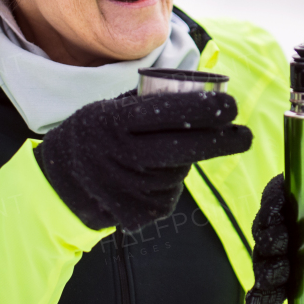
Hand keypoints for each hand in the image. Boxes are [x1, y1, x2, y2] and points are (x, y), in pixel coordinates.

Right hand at [35, 91, 252, 230]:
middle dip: (222, 141)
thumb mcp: (109, 109)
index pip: (169, 113)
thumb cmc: (92, 136)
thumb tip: (203, 88)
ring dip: (185, 162)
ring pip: (179, 172)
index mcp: (116, 123)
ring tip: (161, 155)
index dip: (206, 110)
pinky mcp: (138, 214)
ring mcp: (130, 189)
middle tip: (245, 135)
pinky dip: (168, 183)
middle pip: (185, 148)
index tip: (232, 107)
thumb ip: (148, 102)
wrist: (58, 185)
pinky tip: (148, 177)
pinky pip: (168, 194)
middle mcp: (123, 156)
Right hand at [244, 179, 303, 303]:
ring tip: (278, 276)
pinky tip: (258, 301)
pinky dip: (264, 294)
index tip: (277, 210)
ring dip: (264, 266)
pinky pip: (278, 289)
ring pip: (269, 257)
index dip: (273, 198)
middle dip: (266, 235)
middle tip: (279, 246)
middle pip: (271, 225)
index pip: (288, 191)